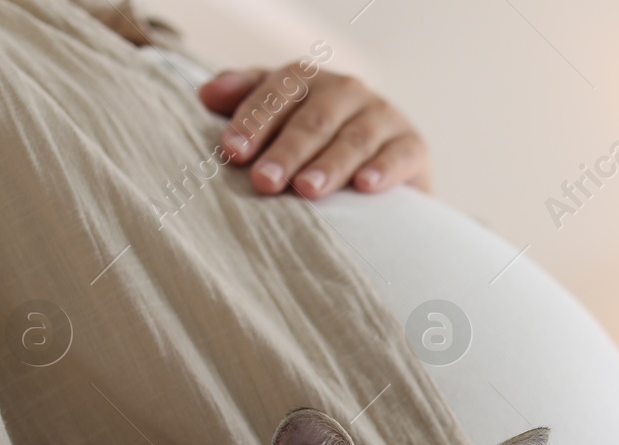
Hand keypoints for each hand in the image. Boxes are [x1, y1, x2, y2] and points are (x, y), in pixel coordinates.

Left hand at [198, 66, 432, 198]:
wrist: (383, 164)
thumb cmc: (317, 141)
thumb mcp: (279, 116)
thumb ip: (245, 100)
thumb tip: (206, 94)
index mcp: (307, 79)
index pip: (276, 94)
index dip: (253, 122)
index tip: (232, 153)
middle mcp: (346, 90)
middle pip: (312, 120)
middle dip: (287, 151)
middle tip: (265, 182)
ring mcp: (383, 116)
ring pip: (353, 139)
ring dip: (329, 165)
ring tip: (307, 190)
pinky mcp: (412, 145)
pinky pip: (397, 155)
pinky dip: (382, 170)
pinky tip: (365, 187)